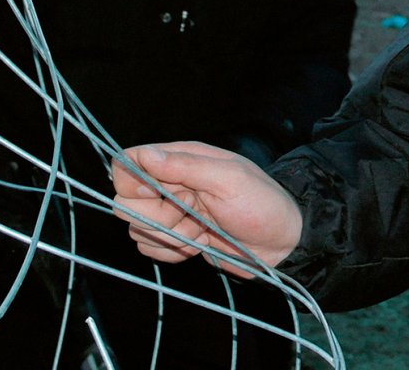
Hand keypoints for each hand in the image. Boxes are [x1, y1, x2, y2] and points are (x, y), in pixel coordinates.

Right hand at [111, 141, 304, 277]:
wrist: (282, 242)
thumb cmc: (262, 203)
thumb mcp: (229, 179)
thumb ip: (186, 166)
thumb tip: (146, 156)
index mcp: (181, 160)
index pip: (128, 163)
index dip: (132, 181)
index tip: (156, 194)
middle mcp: (170, 185)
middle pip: (125, 202)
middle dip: (157, 216)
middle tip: (193, 215)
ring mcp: (171, 214)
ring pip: (137, 229)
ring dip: (171, 236)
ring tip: (203, 230)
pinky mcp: (175, 239)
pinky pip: (150, 250)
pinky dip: (173, 252)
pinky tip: (200, 244)